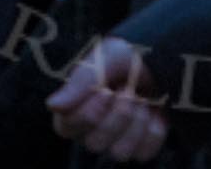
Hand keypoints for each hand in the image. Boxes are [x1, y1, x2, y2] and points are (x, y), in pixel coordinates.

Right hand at [46, 36, 168, 161]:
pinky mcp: (140, 147)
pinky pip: (144, 153)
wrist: (158, 58)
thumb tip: (52, 105)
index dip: (88, 110)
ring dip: (136, 121)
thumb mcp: (105, 58)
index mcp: (74, 110)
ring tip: (141, 98)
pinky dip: (152, 129)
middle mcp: (91, 131)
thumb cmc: (125, 57)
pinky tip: (152, 110)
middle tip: (125, 90)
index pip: (67, 127)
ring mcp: (115, 142)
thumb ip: (79, 81)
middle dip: (116, 114)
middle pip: (94, 144)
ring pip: (119, 153)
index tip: (104, 89)